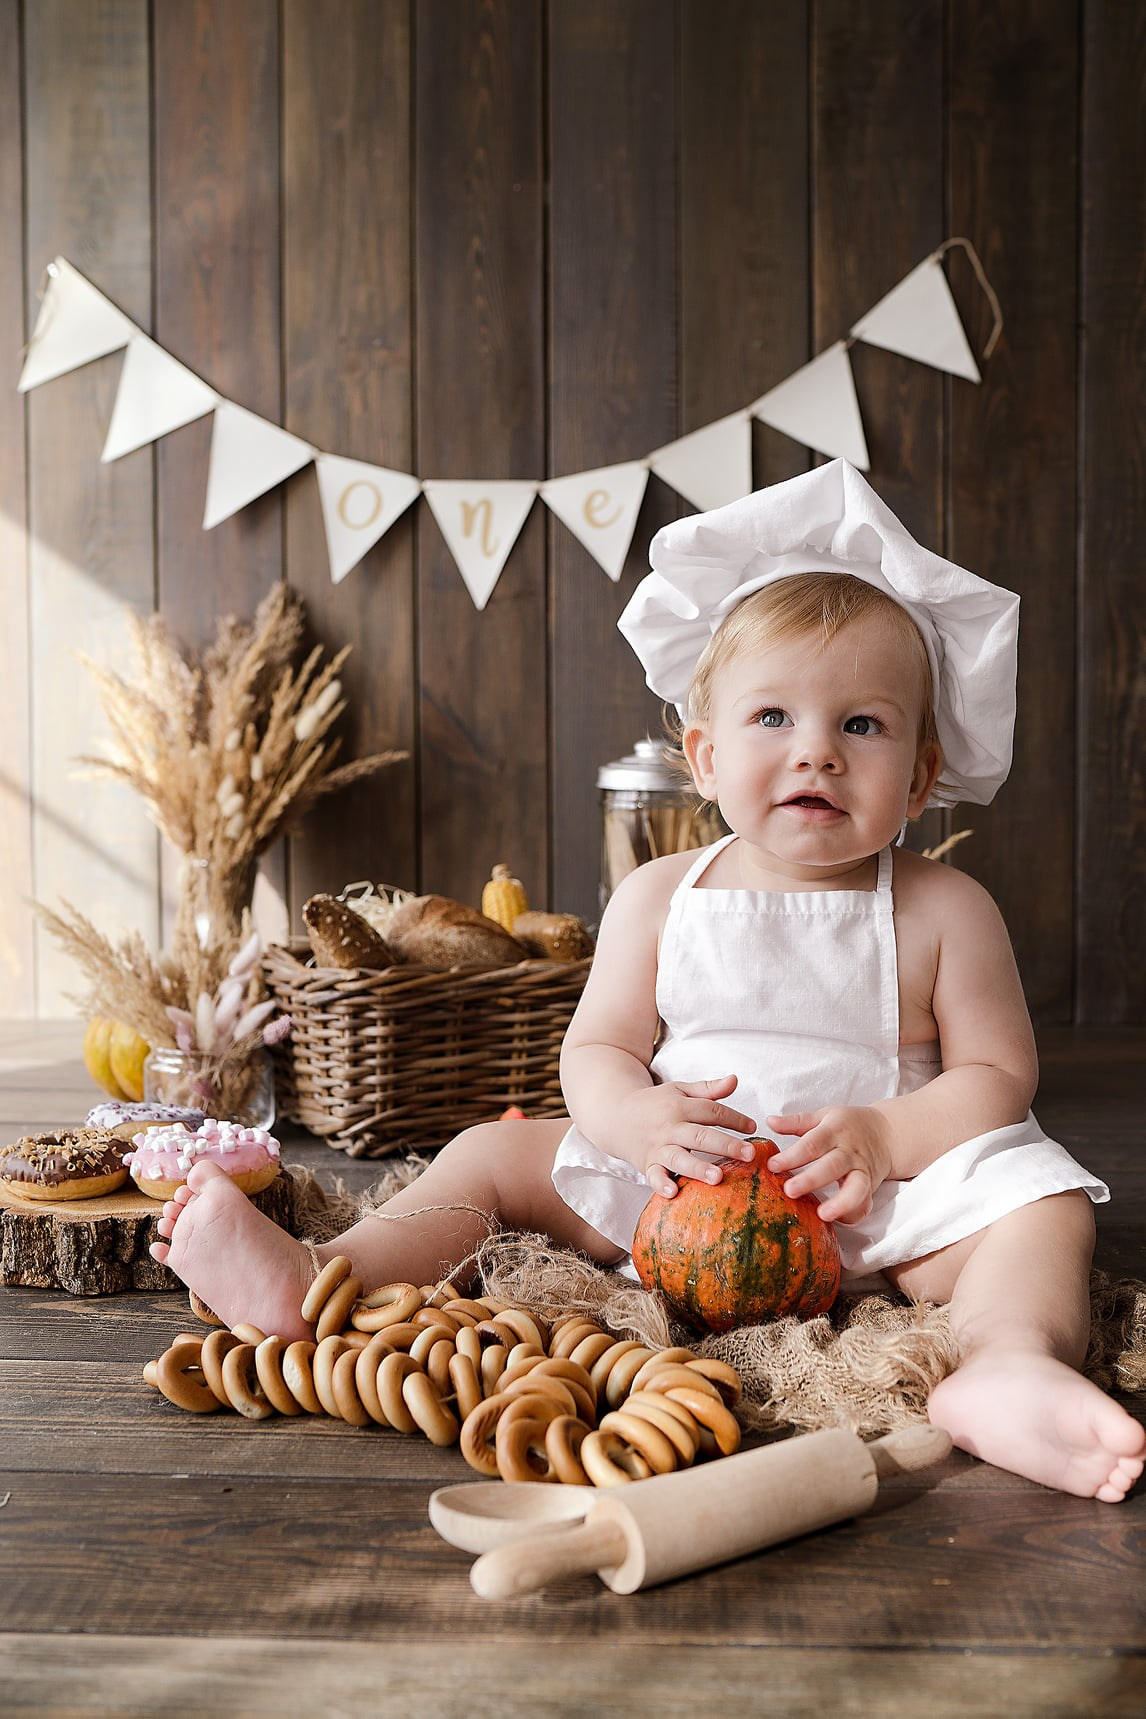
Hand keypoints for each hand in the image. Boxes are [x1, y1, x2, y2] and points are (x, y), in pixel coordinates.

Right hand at [612, 1075, 756, 1198]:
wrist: (614, 1115)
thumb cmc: (655, 1104)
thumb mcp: (679, 1090)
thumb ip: (708, 1089)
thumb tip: (735, 1079)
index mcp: (680, 1106)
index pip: (712, 1111)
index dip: (735, 1118)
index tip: (753, 1127)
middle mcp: (669, 1127)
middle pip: (700, 1135)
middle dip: (726, 1145)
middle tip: (749, 1154)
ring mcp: (657, 1147)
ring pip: (679, 1158)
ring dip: (698, 1168)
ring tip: (718, 1177)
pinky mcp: (646, 1164)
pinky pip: (653, 1176)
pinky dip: (661, 1185)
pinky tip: (673, 1193)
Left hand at [765, 1105, 893, 1223]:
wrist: (886, 1133)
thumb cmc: (848, 1125)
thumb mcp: (824, 1116)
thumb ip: (797, 1121)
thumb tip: (770, 1122)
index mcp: (834, 1132)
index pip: (812, 1144)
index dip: (792, 1156)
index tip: (772, 1165)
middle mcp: (849, 1152)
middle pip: (832, 1166)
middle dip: (811, 1180)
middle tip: (790, 1190)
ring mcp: (862, 1171)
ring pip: (856, 1188)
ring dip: (840, 1203)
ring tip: (822, 1214)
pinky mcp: (870, 1187)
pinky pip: (865, 1203)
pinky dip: (854, 1214)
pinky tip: (838, 1220)